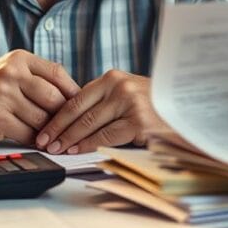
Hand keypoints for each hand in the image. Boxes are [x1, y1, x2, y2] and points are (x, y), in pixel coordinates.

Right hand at [0, 50, 79, 144]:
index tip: (81, 103)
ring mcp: (2, 97)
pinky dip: (36, 140)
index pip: (56, 73)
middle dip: (62, 114)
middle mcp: (11, 75)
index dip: (72, 90)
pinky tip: (38, 141)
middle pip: (53, 98)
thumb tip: (74, 94)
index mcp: (19, 59)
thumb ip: (39, 76)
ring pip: (42, 119)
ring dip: (50, 130)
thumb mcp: (12, 68)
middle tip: (69, 123)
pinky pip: (27, 134)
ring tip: (55, 134)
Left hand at [35, 69, 165, 154]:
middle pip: (79, 111)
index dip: (56, 116)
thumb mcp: (125, 93)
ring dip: (69, 139)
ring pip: (90, 125)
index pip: (75, 98)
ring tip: (56, 149)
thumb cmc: (151, 105)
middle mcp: (120, 87)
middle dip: (58, 129)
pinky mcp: (138, 122)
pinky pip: (106, 136)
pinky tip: (77, 150)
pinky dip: (88, 145)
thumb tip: (68, 119)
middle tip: (43, 142)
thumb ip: (102, 100)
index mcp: (112, 77)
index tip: (43, 129)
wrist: (184, 109)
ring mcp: (130, 104)